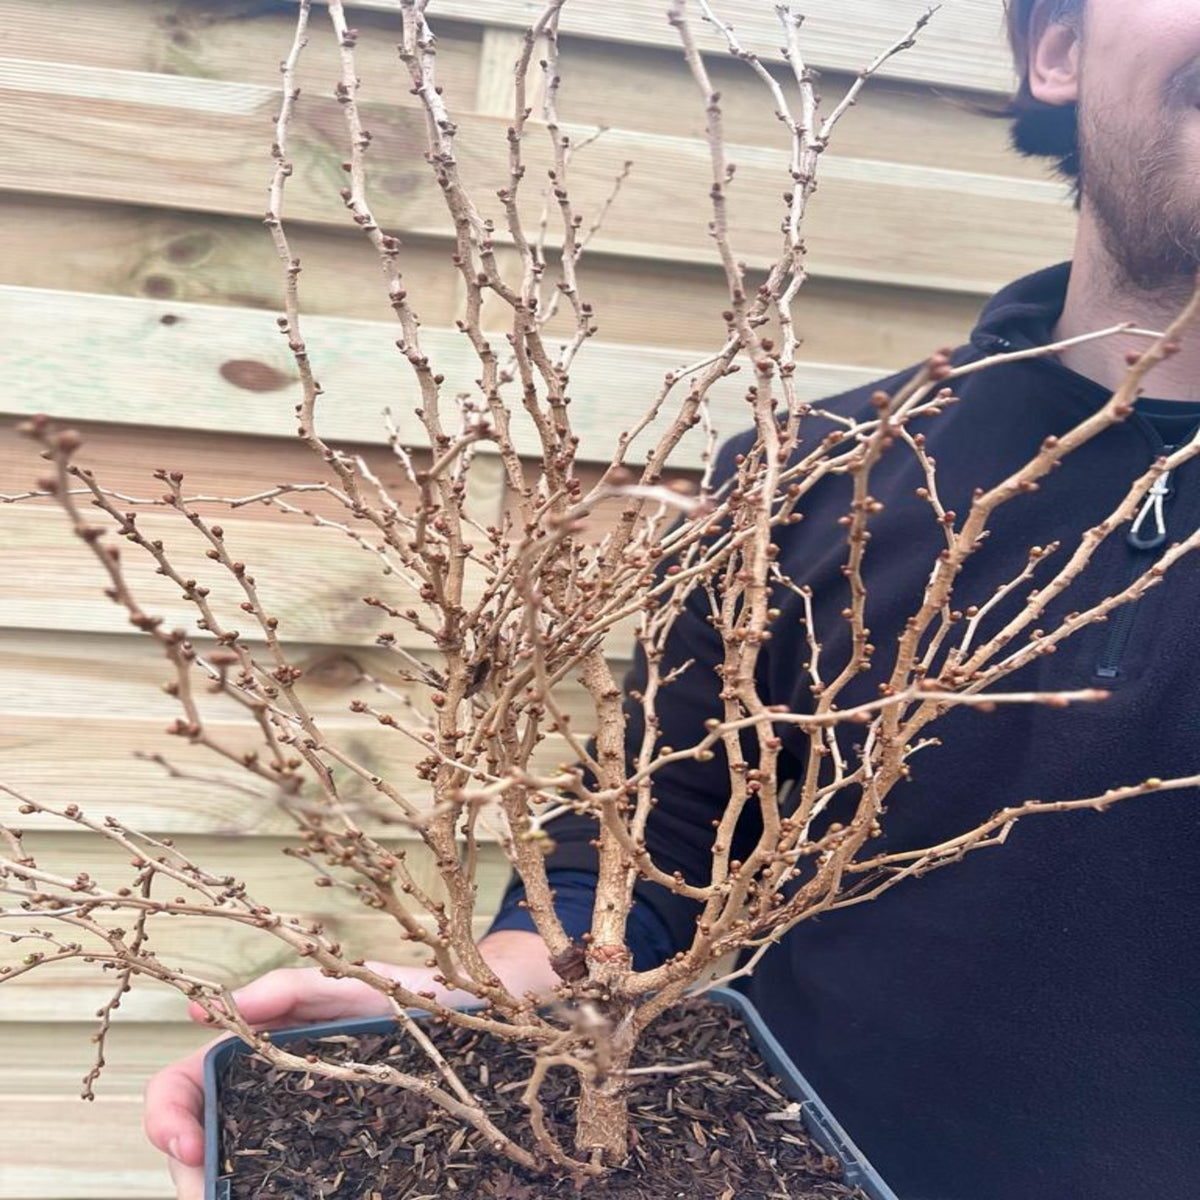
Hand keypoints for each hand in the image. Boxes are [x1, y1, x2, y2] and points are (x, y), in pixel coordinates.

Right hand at [144, 931, 553, 1199]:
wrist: (477, 1015)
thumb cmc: (410, 993)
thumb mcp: (349, 982)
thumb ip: (287, 989)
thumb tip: (215, 1009)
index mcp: (259, 1049)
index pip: (186, 1082)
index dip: (169, 1114)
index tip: (188, 1142)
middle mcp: (269, 1094)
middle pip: (198, 1140)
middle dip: (187, 1173)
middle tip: (205, 1195)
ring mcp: (300, 1129)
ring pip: (237, 1170)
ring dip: (221, 1189)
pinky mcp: (335, 1156)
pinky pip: (287, 1180)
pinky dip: (265, 1189)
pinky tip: (279, 1198)